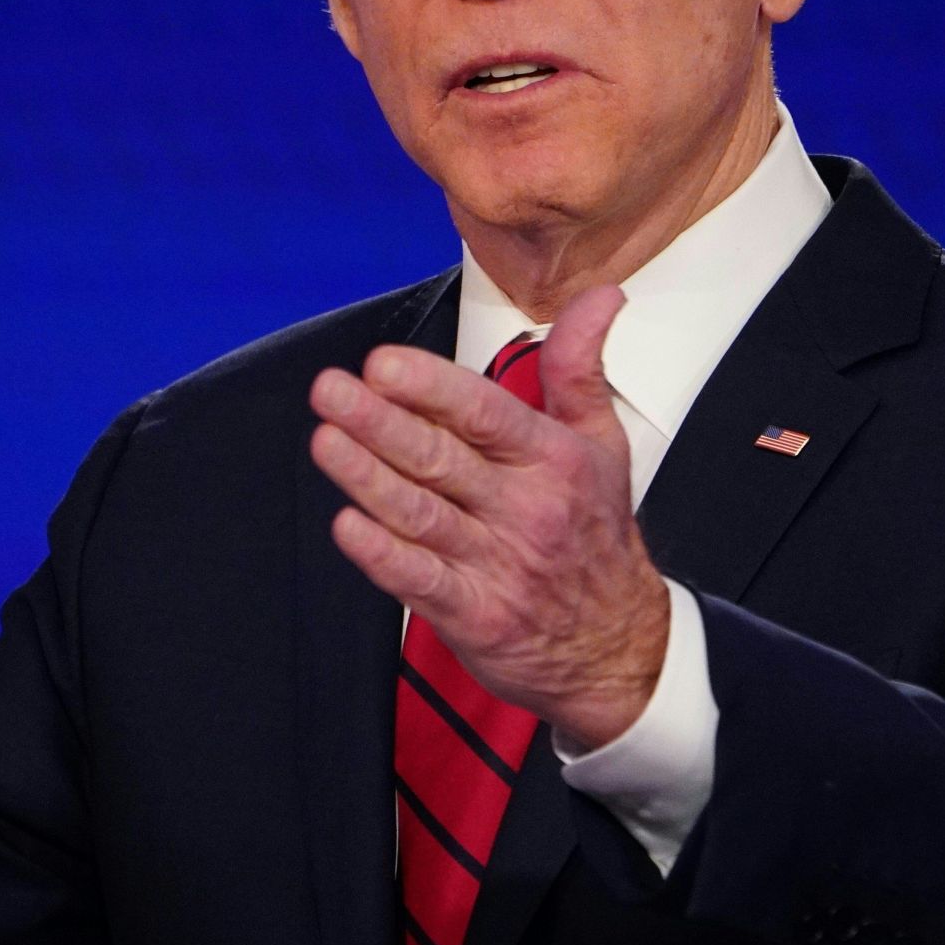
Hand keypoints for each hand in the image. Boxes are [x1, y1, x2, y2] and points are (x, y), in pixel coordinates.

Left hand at [308, 286, 669, 750]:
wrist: (618, 647)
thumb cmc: (597, 536)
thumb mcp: (604, 444)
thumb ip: (580, 368)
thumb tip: (602, 297)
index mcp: (552, 460)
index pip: (485, 413)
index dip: (431, 387)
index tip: (384, 363)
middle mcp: (525, 508)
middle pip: (441, 458)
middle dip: (379, 421)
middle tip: (332, 391)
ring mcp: (497, 563)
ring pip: (420, 513)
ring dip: (367, 476)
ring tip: (326, 441)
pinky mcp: (472, 612)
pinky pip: (419, 579)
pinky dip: (381, 553)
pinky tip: (347, 525)